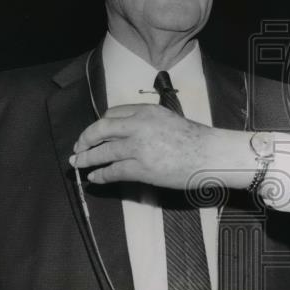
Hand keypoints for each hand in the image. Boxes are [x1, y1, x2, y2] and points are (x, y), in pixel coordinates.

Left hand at [72, 104, 210, 186]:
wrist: (211, 155)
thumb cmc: (195, 140)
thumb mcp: (168, 120)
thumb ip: (147, 123)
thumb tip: (127, 136)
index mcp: (146, 111)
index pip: (112, 114)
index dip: (99, 125)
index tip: (94, 133)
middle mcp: (138, 125)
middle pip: (100, 129)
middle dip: (85, 140)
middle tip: (78, 149)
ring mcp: (138, 147)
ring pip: (103, 152)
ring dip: (88, 159)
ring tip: (79, 165)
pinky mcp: (141, 168)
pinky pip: (113, 172)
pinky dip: (101, 175)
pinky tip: (95, 178)